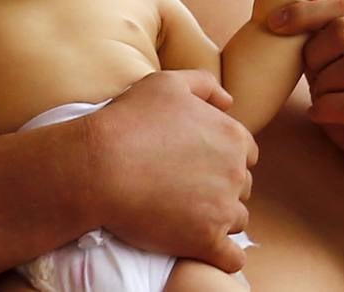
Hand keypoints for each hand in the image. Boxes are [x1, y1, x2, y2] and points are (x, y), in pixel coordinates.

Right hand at [86, 70, 257, 273]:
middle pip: (241, 186)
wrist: (98, 165)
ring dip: (217, 219)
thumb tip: (229, 102)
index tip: (193, 163)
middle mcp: (235, 172)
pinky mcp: (206, 241)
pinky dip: (221, 255)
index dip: (220, 157)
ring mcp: (223, 209)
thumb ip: (204, 85)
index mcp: (232, 136)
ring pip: (236, 220)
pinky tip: (202, 246)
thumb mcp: (166, 83)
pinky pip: (231, 259)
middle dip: (219, 188)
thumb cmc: (128, 121)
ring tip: (183, 214)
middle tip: (183, 187)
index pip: (245, 153)